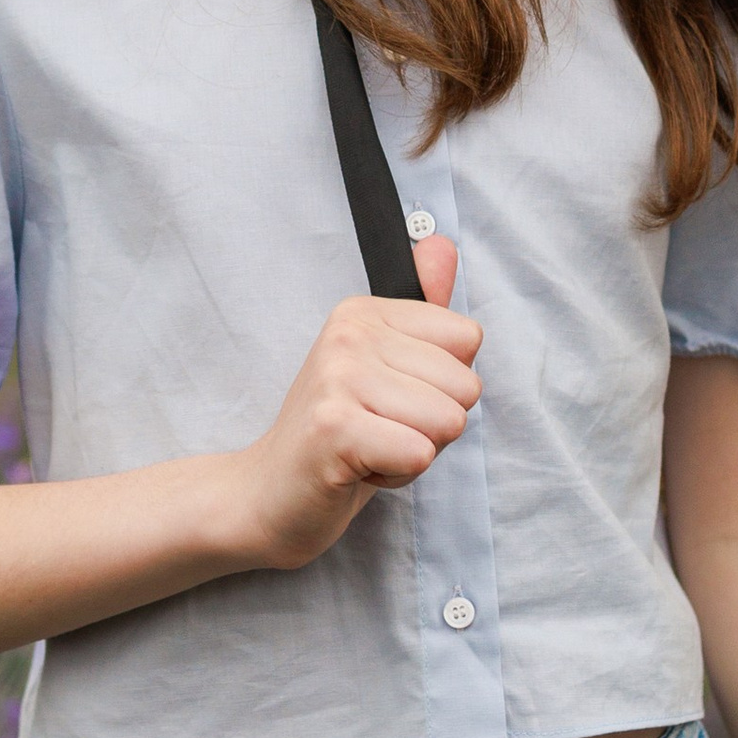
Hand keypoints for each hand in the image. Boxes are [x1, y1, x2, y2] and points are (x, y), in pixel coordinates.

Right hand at [223, 236, 480, 570]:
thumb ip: (422, 311)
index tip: (392, 399)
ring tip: (369, 447)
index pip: (468, 339)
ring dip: (415, 451)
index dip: (443, 385)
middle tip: (378, 429)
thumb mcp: (385, 366)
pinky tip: (358, 467)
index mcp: (364, 312)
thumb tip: (442, 244)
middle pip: (466, 385)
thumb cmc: (340, 434)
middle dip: (433, 424)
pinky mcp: (334, 428)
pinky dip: (398, 475)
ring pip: (449, 422)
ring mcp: (338, 377)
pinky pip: (421, 454)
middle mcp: (349, 334)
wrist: (269, 493)